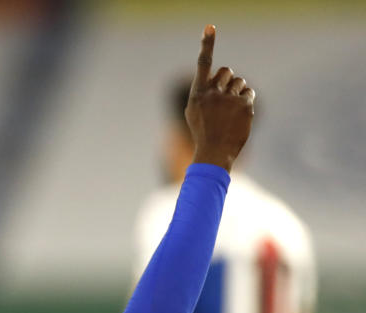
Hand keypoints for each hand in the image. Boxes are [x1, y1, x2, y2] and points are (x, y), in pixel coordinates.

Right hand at [185, 25, 254, 171]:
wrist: (214, 152)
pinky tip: (239, 115)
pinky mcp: (244, 105)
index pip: (203, 64)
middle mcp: (212, 93)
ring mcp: (229, 99)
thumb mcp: (195, 112)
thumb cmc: (203, 132)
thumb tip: (220, 76)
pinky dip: (245, 101)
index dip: (207, 44)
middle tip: (225, 97)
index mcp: (197, 94)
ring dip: (237, 92)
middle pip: (226, 71)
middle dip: (228, 80)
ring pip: (239, 82)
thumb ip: (205, 92)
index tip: (210, 27)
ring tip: (230, 111)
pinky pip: (248, 93)